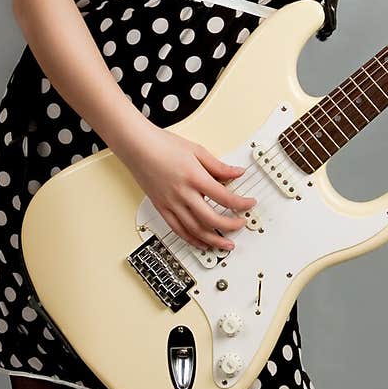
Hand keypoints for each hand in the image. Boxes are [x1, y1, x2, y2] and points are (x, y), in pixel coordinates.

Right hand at [115, 125, 256, 251]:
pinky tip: (202, 244)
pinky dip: (192, 240)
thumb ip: (219, 166)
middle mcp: (183, 194)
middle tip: (241, 225)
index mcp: (195, 177)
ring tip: (226, 244)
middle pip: (212, 218)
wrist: (138, 146)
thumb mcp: (197, 151)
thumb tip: (237, 173)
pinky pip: (178, 230)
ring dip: (213, 240)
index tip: (249, 204)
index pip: (224, 197)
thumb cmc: (163, 145)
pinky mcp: (161, 208)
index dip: (241, 203)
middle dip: (230, 226)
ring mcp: (171, 204)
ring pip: (195, 230)